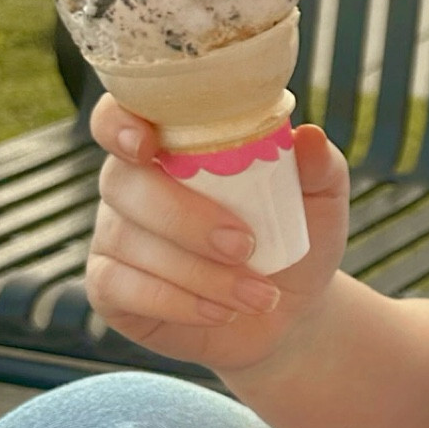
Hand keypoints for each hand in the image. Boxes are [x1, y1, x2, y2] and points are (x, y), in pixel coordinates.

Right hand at [85, 97, 349, 374]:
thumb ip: (317, 166)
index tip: (148, 144)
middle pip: (125, 183)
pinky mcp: (109, 286)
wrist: (285, 307)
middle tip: (245, 246)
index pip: (119, 115)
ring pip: (131, 242)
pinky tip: (221, 312)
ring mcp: (114, 234)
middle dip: (185, 217)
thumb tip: (310, 137)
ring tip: (260, 296)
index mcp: (171, 144)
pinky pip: (120, 287)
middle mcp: (131, 182)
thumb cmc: (293, 236)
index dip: (119, 123)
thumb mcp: (320, 201)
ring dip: (200, 273)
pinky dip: (176, 302)